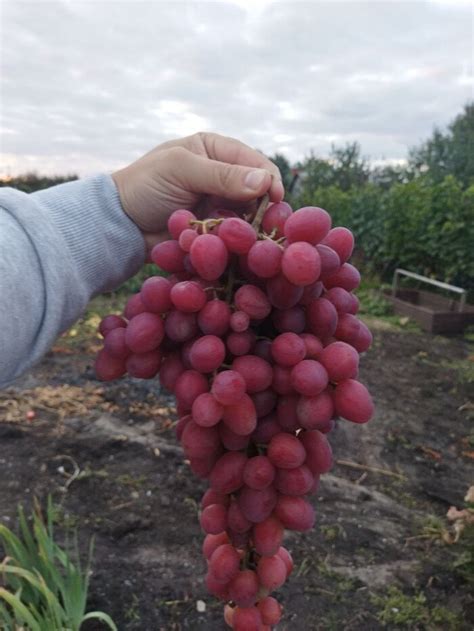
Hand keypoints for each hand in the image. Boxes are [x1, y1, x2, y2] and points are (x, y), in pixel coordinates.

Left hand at [112, 132, 283, 255]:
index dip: (269, 179)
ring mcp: (219, 204)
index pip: (254, 161)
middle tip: (267, 224)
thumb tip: (264, 181)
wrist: (120, 223)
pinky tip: (238, 247)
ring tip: (250, 238)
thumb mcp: (182, 170)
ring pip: (250, 215)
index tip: (276, 198)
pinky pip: (235, 234)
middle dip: (263, 206)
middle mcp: (221, 176)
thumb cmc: (145, 186)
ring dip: (250, 226)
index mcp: (215, 150)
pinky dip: (237, 240)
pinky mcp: (214, 229)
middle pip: (257, 190)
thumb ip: (222, 175)